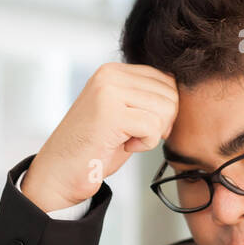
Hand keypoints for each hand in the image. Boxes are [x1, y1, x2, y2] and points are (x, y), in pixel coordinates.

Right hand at [24, 62, 178, 211]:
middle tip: (135, 136)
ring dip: (152, 133)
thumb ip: (146, 98)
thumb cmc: (95, 149)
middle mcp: (110, 74)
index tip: (143, 127)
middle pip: (170, 93)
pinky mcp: (110, 112)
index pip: (166, 80)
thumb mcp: (123, 114)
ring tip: (126, 139)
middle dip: (162, 122)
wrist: (60, 174)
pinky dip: (145, 144)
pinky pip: (153, 126)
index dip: (165, 110)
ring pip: (165, 109)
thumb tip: (182, 95)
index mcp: (114, 71)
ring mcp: (108, 91)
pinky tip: (124, 146)